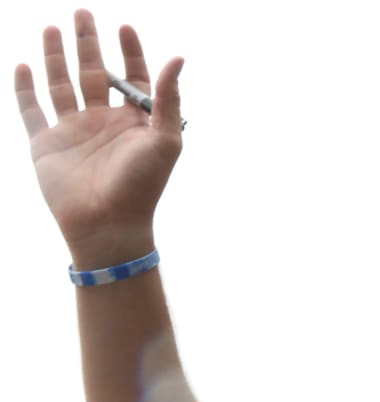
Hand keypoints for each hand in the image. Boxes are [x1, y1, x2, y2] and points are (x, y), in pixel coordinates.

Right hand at [14, 10, 184, 268]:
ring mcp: (73, 131)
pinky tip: (23, 64)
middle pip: (94, 73)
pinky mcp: (45, 143)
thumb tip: (178, 57)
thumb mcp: (164, 139)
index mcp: (133, 122)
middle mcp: (103, 122)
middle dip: (89, 43)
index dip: (130, 52)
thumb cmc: (142, 186)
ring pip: (62, 84)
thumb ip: (168, 99)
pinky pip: (31, 110)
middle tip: (84, 12)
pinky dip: (24, 88)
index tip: (125, 26)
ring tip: (53, 27)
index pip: (132, 79)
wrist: (108, 223)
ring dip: (56, 56)